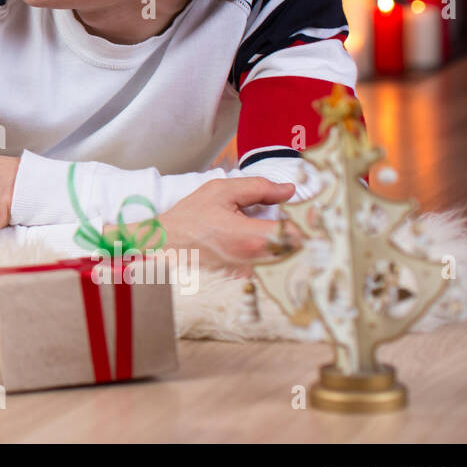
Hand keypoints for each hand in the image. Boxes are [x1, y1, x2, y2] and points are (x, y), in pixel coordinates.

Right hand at [158, 178, 301, 273]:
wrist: (165, 242)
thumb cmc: (190, 217)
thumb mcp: (221, 191)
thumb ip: (259, 188)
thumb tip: (288, 190)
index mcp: (252, 238)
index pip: (298, 235)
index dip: (301, 221)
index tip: (298, 211)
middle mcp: (254, 261)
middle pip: (295, 250)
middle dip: (294, 232)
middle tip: (285, 216)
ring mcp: (249, 274)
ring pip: (284, 260)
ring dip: (283, 244)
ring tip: (267, 227)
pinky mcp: (243, 279)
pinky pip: (268, 267)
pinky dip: (270, 255)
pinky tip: (256, 240)